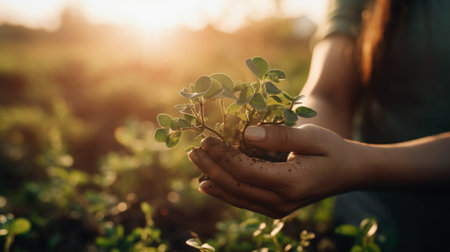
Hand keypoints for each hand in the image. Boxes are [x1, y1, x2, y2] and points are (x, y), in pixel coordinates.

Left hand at [188, 124, 370, 218]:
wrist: (349, 173)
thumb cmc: (332, 149)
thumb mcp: (312, 136)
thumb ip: (281, 135)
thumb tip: (247, 133)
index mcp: (292, 183)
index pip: (246, 171)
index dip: (223, 156)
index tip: (206, 139)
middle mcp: (282, 202)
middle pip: (237, 186)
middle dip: (211, 168)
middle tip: (192, 150)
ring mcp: (279, 209)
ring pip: (237, 197)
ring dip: (213, 180)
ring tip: (196, 163)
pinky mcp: (276, 209)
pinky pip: (244, 201)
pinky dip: (225, 191)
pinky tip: (209, 182)